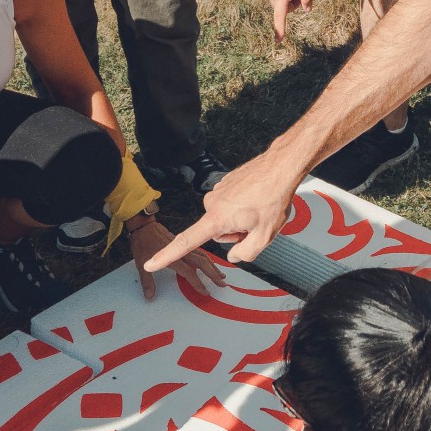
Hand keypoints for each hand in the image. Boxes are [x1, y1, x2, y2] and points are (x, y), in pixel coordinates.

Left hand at [126, 211, 222, 299]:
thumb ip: (147, 282)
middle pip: (202, 264)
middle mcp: (181, 253)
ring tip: (221, 276)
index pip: (190, 274)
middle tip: (222, 284)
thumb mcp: (140, 263)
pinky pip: (200, 251)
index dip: (198, 284)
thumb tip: (149, 296)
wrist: (143, 225)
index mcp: (172, 259)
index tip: (206, 292)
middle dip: (213, 274)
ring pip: (203, 257)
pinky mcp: (183, 243)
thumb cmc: (142, 242)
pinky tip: (210, 263)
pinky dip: (208, 259)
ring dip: (213, 267)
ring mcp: (183, 247)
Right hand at [144, 142, 299, 269]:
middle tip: (255, 223)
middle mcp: (212, 204)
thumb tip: (234, 256)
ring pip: (225, 217)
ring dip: (240, 218)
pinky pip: (230, 204)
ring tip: (258, 209)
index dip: (167, 255)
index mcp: (217, 218)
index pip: (187, 242)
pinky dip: (242, 206)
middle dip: (235, 232)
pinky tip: (256, 198)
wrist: (279, 167)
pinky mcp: (224, 183)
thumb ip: (246, 253)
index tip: (151, 263)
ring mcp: (217, 192)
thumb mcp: (265, 235)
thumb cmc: (273, 198)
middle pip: (217, 231)